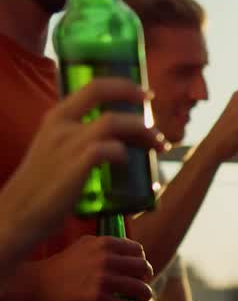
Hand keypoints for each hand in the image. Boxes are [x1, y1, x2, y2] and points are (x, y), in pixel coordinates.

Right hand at [4, 78, 166, 245]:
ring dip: (142, 131)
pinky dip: (124, 152)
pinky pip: (108, 149)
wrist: (17, 215)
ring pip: (113, 121)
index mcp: (56, 118)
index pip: (93, 86)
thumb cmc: (42, 186)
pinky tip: (128, 161)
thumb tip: (119, 142)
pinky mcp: (74, 166)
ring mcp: (66, 144)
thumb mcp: (56, 151)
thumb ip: (79, 140)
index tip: (145, 94)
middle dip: (135, 98)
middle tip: (156, 119)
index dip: (124, 85)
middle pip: (103, 93)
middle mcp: (60, 125)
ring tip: (158, 145)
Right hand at [30, 235, 153, 300]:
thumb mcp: (84, 246)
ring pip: (139, 288)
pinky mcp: (97, 298)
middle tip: (142, 286)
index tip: (139, 271)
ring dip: (145, 296)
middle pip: (143, 268)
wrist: (37, 284)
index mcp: (104, 244)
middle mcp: (106, 258)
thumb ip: (107, 247)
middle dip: (146, 278)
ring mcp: (102, 278)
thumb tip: (133, 254)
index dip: (141, 261)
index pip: (137, 250)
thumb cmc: (62, 266)